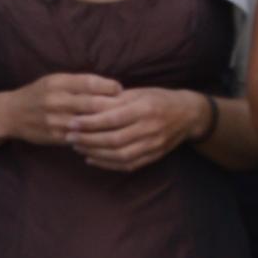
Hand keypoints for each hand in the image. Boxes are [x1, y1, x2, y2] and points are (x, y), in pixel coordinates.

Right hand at [0, 72, 125, 149]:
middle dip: (114, 107)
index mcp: (57, 82)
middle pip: (93, 104)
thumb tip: (112, 87)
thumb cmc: (39, 94)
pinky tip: (107, 136)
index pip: (90, 82)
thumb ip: (80, 83)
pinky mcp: (55, 136)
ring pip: (90, 123)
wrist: (11, 114)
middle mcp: (55, 99)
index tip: (121, 90)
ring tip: (123, 124)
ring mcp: (55, 119)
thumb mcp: (54, 81)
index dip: (109, 87)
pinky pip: (81, 137)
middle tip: (130, 110)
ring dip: (108, 125)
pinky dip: (96, 137)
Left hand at [65, 86, 213, 171]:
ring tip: (77, 147)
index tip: (72, 122)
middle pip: (114, 140)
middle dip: (88, 140)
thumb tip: (85, 104)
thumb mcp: (138, 92)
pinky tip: (92, 158)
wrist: (188, 114)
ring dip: (96, 153)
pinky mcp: (155, 156)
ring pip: (120, 155)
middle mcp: (150, 128)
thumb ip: (115, 99)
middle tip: (69, 137)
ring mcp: (154, 145)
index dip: (90, 123)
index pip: (113, 119)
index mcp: (144, 109)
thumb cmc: (158, 98)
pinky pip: (129, 165)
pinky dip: (108, 164)